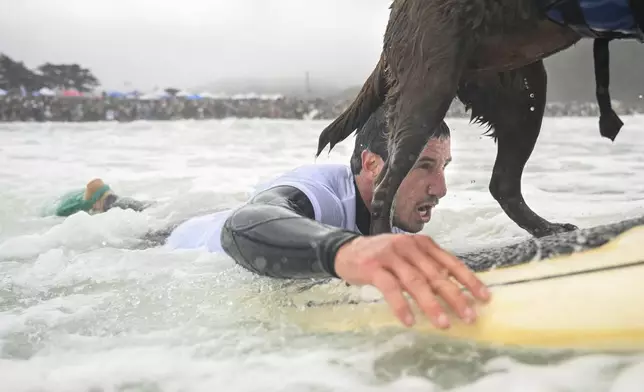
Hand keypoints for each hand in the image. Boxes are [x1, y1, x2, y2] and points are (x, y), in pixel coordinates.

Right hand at [334, 233, 489, 328]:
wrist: (347, 251)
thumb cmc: (382, 258)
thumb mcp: (408, 257)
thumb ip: (427, 268)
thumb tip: (454, 291)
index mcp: (422, 244)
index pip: (450, 263)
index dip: (468, 280)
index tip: (484, 298)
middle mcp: (409, 247)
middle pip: (436, 274)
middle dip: (455, 297)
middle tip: (469, 316)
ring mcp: (390, 256)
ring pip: (415, 282)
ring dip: (431, 304)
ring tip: (443, 323)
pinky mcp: (373, 267)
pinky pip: (390, 288)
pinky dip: (401, 305)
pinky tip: (410, 321)